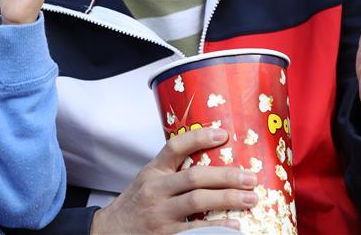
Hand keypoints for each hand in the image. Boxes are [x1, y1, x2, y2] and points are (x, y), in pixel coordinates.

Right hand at [91, 128, 256, 233]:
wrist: (110, 233)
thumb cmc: (135, 204)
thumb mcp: (147, 180)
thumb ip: (171, 171)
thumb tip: (210, 160)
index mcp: (153, 171)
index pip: (175, 147)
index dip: (199, 138)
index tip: (223, 134)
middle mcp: (156, 190)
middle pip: (195, 177)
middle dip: (226, 176)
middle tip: (250, 178)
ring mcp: (161, 214)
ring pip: (198, 202)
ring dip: (228, 199)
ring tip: (250, 198)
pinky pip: (196, 230)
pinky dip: (218, 228)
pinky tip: (234, 226)